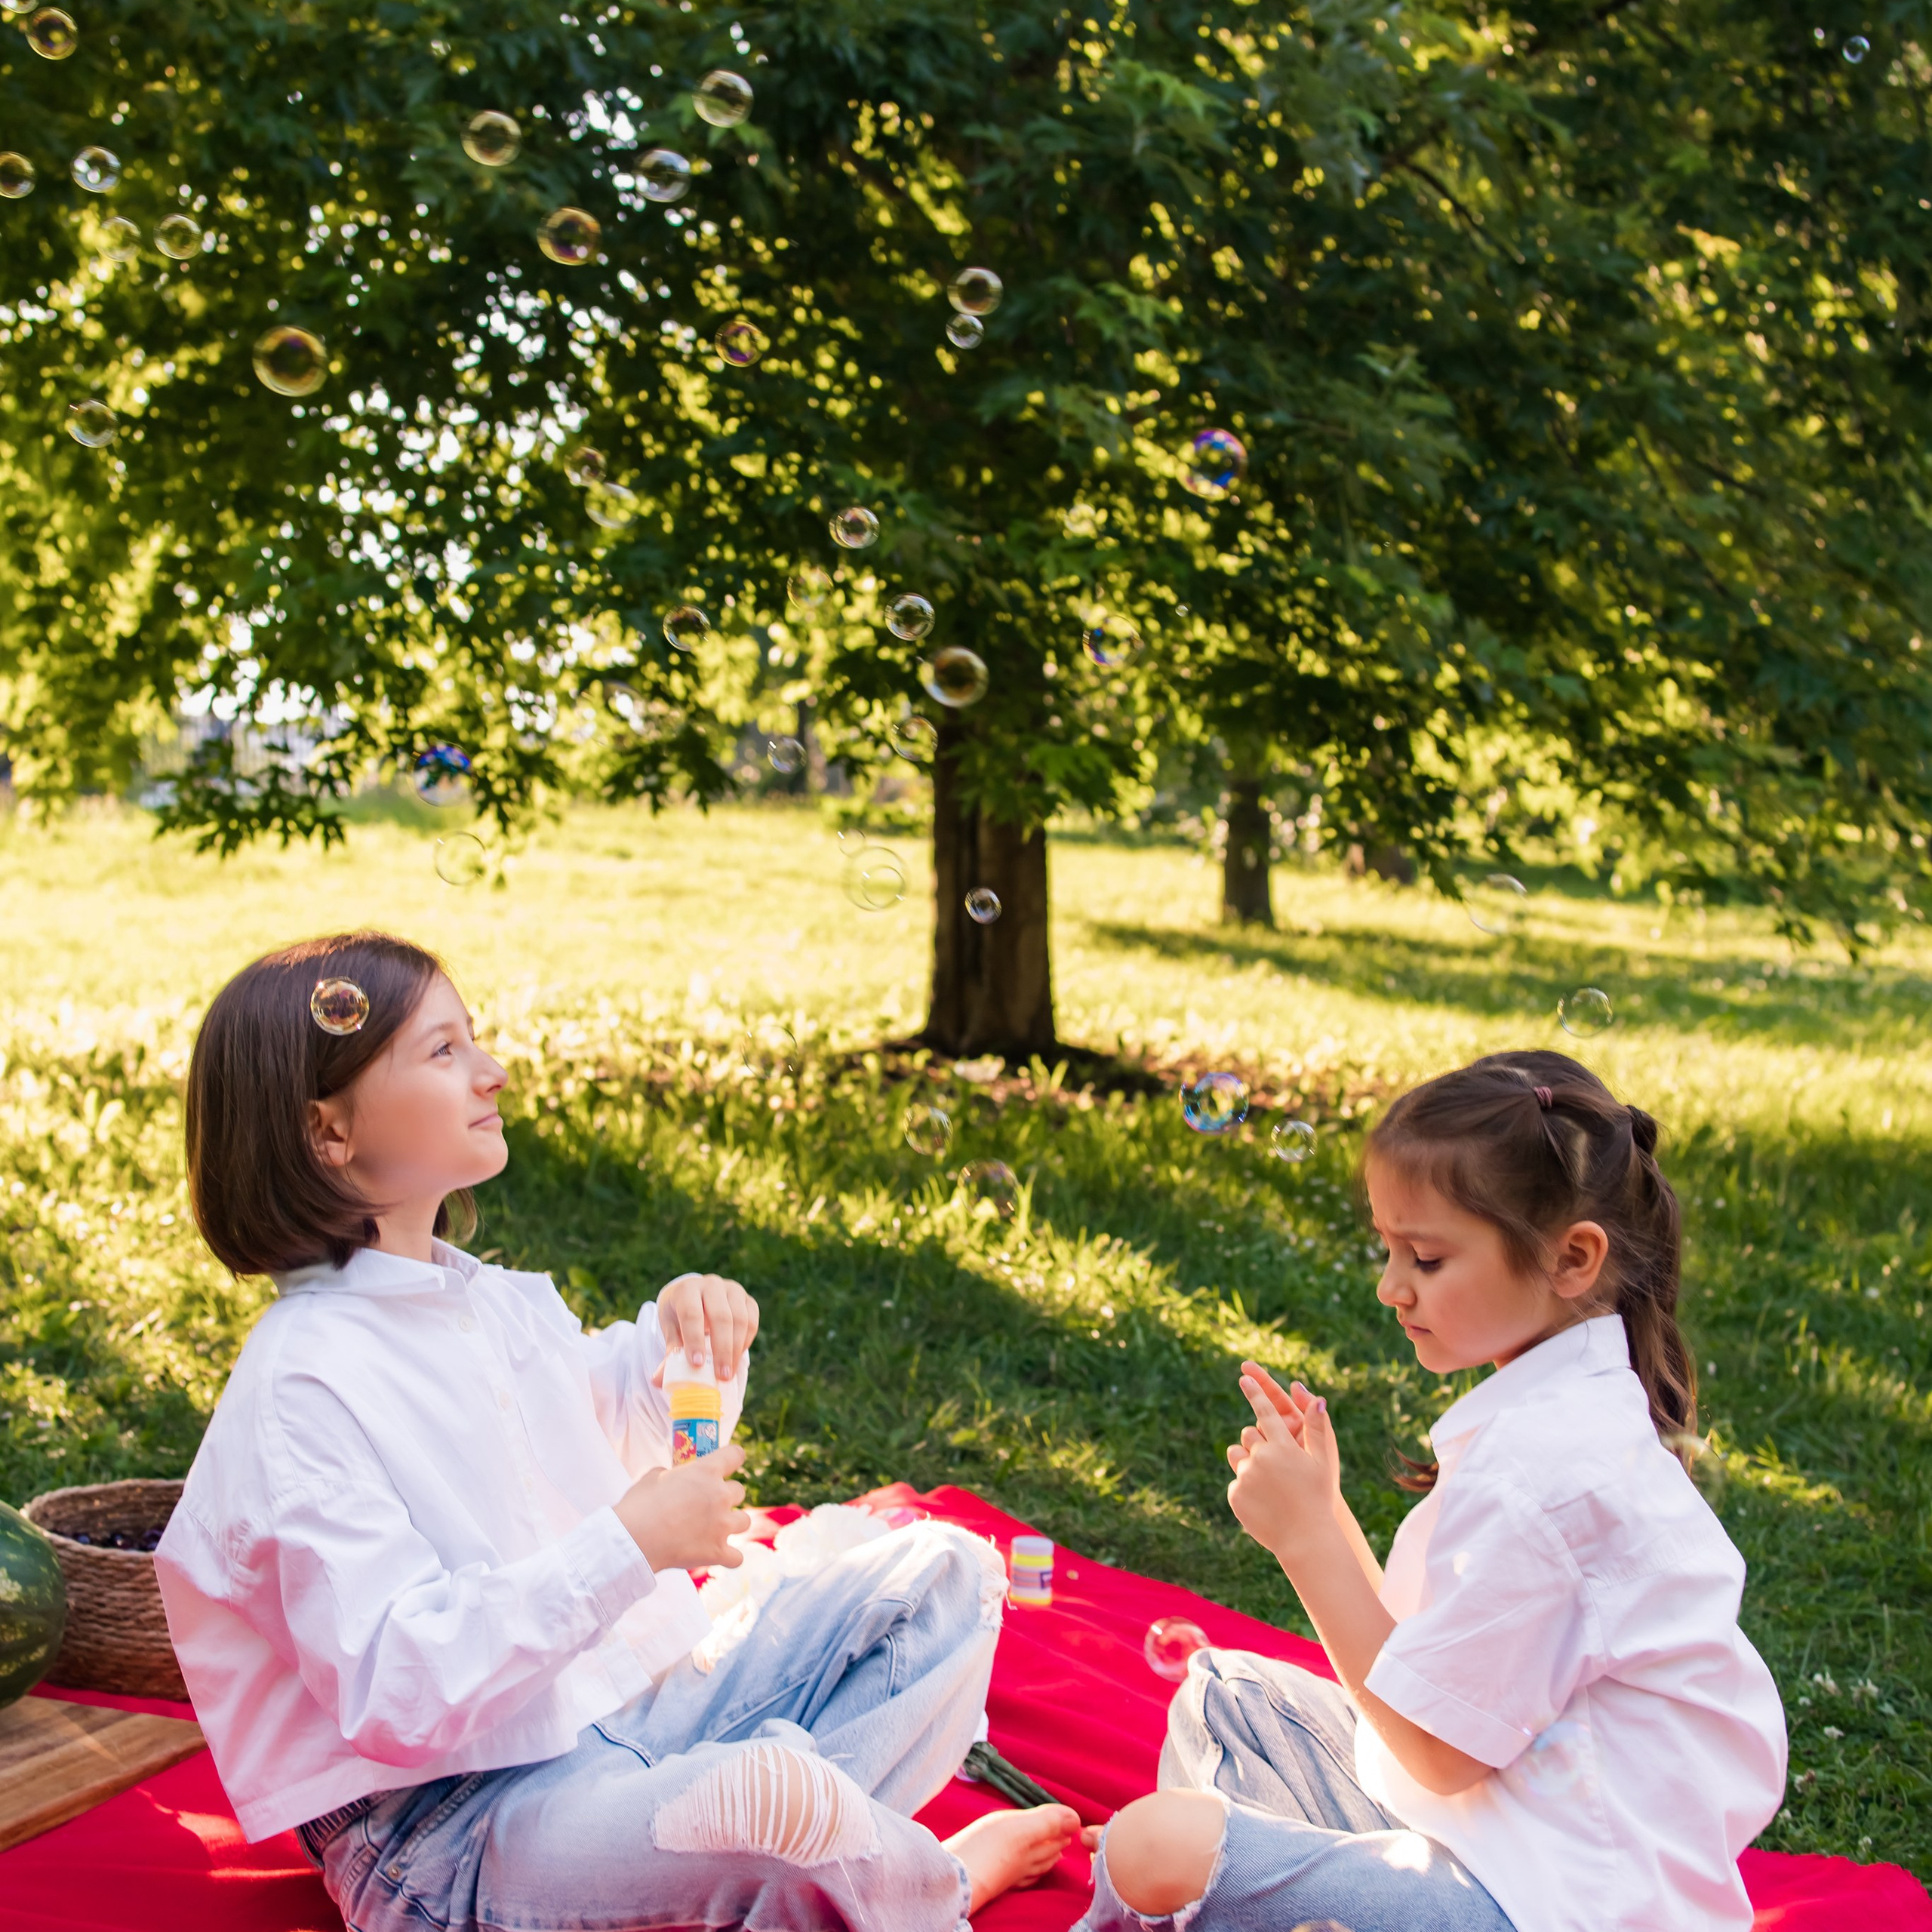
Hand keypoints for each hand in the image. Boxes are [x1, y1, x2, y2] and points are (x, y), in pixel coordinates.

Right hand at [614, 1444, 750, 1570]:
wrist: (634, 1540)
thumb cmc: (640, 1505)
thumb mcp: (653, 1477)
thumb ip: (670, 1474)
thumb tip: (671, 1478)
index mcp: (706, 1471)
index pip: (735, 1455)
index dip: (732, 1458)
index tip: (729, 1463)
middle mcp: (720, 1496)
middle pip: (739, 1491)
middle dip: (726, 1496)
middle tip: (708, 1504)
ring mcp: (722, 1525)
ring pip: (744, 1521)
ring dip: (731, 1524)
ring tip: (716, 1529)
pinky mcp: (718, 1551)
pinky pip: (737, 1556)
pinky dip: (729, 1557)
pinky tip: (718, 1555)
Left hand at [654, 1272, 758, 1382]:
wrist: (694, 1295)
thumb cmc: (679, 1315)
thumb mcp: (671, 1328)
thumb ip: (670, 1351)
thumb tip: (658, 1381)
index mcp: (687, 1290)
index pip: (692, 1314)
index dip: (695, 1339)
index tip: (697, 1364)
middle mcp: (711, 1285)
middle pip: (721, 1317)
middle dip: (722, 1349)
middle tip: (721, 1375)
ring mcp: (732, 1290)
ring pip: (740, 1319)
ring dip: (736, 1349)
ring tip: (729, 1372)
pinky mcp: (747, 1299)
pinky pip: (752, 1321)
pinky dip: (746, 1341)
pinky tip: (736, 1357)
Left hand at [1226, 1371, 1342, 1561]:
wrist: (1305, 1539)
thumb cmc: (1318, 1498)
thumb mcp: (1323, 1462)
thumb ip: (1316, 1429)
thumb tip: (1318, 1397)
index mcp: (1283, 1447)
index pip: (1266, 1411)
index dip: (1255, 1392)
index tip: (1244, 1377)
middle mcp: (1261, 1458)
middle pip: (1249, 1434)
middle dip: (1259, 1443)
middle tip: (1276, 1464)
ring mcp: (1245, 1477)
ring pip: (1237, 1456)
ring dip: (1248, 1462)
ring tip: (1269, 1484)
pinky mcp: (1235, 1494)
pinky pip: (1235, 1481)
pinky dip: (1246, 1488)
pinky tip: (1263, 1502)